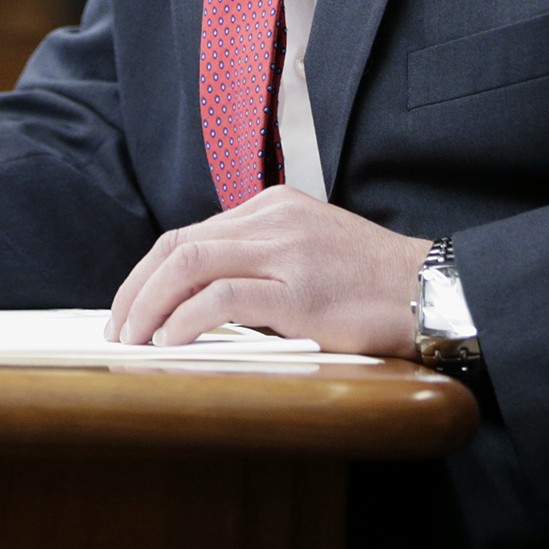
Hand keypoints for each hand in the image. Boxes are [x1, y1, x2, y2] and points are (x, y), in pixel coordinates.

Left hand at [105, 185, 430, 356]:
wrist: (430, 289)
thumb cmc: (372, 283)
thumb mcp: (310, 251)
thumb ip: (263, 259)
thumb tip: (204, 296)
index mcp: (272, 206)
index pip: (189, 232)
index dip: (148, 272)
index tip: (130, 306)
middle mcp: (273, 218)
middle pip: (178, 244)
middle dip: (136, 288)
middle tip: (118, 329)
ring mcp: (285, 250)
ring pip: (189, 263)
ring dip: (149, 305)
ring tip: (132, 339)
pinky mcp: (298, 288)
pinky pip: (222, 297)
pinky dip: (184, 319)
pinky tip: (168, 342)